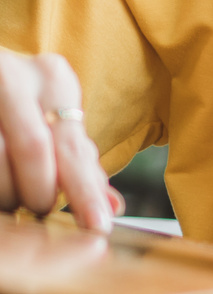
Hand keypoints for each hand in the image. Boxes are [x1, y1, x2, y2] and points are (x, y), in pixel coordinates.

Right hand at [0, 51, 120, 231]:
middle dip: (39, 192)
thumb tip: (112, 206)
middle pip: (34, 151)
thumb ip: (81, 161)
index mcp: (55, 79)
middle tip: (41, 210)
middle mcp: (17, 77)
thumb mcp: (53, 121)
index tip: (99, 224)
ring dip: (8, 192)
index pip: (74, 146)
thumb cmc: (18, 104)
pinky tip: (0, 191)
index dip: (86, 191)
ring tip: (13, 196)